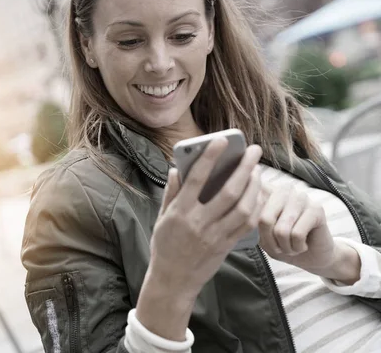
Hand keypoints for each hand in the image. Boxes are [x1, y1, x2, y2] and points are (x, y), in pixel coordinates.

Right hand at [149, 138, 263, 293]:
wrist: (173, 280)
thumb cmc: (165, 246)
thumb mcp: (162, 218)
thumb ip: (170, 193)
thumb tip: (177, 169)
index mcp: (180, 212)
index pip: (197, 179)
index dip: (209, 157)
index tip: (220, 141)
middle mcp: (199, 223)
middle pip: (229, 192)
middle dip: (244, 168)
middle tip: (254, 151)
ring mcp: (215, 236)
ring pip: (243, 208)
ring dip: (254, 187)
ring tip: (257, 171)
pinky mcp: (226, 246)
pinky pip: (247, 225)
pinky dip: (255, 207)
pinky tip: (258, 195)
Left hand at [258, 186, 359, 283]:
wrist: (311, 256)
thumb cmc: (282, 243)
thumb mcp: (259, 235)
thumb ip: (250, 223)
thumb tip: (246, 219)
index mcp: (265, 191)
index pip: (250, 206)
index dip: (251, 228)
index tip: (258, 238)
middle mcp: (282, 190)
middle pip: (264, 219)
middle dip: (270, 242)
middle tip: (278, 248)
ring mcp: (300, 197)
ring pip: (282, 229)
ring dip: (285, 247)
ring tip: (291, 246)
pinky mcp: (316, 209)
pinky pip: (297, 234)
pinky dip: (297, 247)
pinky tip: (303, 245)